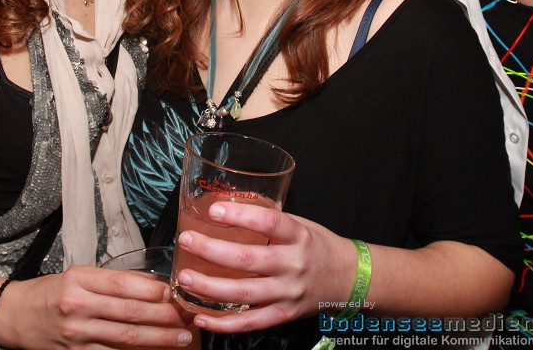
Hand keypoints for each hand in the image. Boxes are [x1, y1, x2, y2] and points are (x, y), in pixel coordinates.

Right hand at [0, 265, 195, 348]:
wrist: (12, 315)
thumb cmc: (49, 292)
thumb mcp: (78, 276)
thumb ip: (112, 281)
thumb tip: (153, 284)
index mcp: (79, 280)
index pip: (124, 284)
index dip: (154, 289)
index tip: (177, 291)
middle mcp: (77, 307)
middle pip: (129, 312)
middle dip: (164, 315)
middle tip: (189, 315)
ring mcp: (76, 335)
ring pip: (125, 337)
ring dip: (157, 338)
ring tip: (182, 337)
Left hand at [173, 201, 353, 333]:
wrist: (347, 279)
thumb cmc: (317, 246)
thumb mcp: (300, 225)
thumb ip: (269, 222)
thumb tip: (228, 208)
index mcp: (298, 236)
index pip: (270, 222)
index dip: (241, 216)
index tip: (215, 210)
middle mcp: (293, 265)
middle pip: (248, 260)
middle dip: (211, 250)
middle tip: (186, 241)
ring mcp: (288, 293)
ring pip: (243, 294)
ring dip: (209, 287)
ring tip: (185, 278)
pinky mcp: (283, 314)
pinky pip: (250, 323)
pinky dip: (223, 323)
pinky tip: (201, 316)